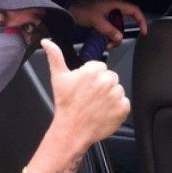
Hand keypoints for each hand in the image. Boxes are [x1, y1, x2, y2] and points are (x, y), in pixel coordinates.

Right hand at [42, 38, 129, 152]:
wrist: (72, 130)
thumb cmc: (65, 105)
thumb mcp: (58, 78)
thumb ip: (55, 56)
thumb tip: (47, 42)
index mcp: (92, 71)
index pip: (99, 67)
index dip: (91, 77)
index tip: (85, 87)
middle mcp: (106, 81)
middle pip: (110, 77)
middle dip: (102, 85)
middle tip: (90, 97)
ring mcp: (116, 95)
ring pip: (118, 89)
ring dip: (110, 96)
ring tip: (96, 105)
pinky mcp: (123, 108)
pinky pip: (124, 103)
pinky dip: (116, 108)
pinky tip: (104, 112)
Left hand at [69, 0, 148, 48]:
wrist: (67, 6)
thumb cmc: (81, 8)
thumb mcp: (96, 20)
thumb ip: (108, 29)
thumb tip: (119, 38)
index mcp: (115, 4)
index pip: (134, 11)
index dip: (141, 21)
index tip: (143, 32)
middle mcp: (113, 8)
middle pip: (124, 23)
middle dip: (119, 35)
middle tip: (112, 43)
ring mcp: (106, 13)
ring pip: (115, 27)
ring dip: (112, 36)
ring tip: (104, 43)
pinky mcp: (100, 18)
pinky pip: (108, 28)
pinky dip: (106, 35)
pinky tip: (100, 40)